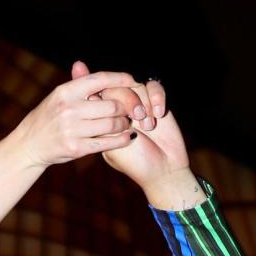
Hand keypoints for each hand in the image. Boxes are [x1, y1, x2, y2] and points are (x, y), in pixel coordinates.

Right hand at [12, 66, 135, 167]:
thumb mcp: (57, 97)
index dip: (121, 79)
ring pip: (111, 124)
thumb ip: (74, 84)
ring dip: (124, 124)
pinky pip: (106, 143)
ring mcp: (72, 130)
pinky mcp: (76, 148)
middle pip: (111, 104)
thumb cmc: (47, 118)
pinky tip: (127, 138)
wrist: (29, 145)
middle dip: (125, 107)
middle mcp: (69, 109)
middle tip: (130, 110)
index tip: (134, 81)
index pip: (100, 79)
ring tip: (126, 124)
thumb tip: (81, 64)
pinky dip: (121, 140)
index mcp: (66, 91)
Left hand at [68, 62, 204, 208]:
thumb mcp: (113, 146)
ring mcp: (138, 105)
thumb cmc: (135, 163)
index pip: (99, 96)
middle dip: (127, 100)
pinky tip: (159, 114)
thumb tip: (91, 96)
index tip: (118, 113)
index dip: (107, 97)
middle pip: (117, 87)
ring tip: (149, 125)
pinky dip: (157, 97)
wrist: (164, 170)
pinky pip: (153, 86)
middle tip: (136, 118)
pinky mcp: (155, 103)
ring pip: (136, 85)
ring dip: (144, 103)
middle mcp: (120, 110)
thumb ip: (101, 124)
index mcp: (104, 121)